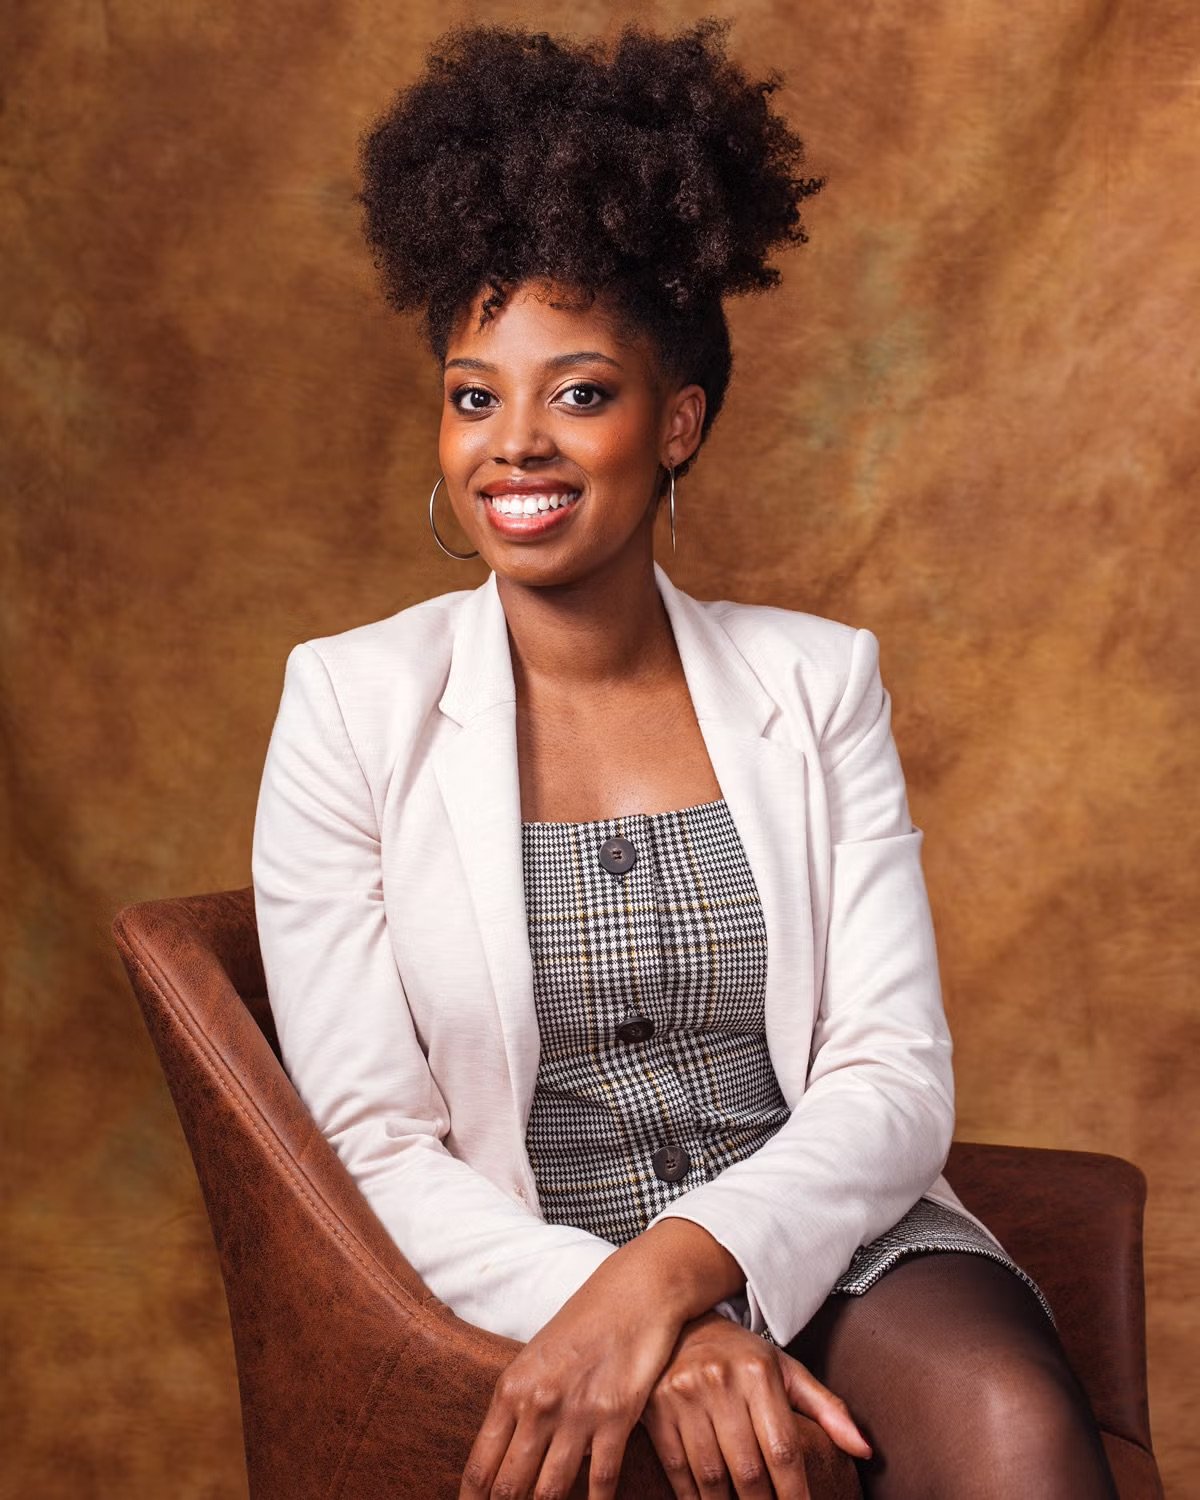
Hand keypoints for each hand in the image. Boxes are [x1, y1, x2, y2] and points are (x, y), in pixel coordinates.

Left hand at [458, 1276, 682, 1499]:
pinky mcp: (616, 1417)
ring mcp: (576, 1414)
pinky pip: (601, 1482)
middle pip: (509, 1488)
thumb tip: (508, 1460)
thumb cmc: (583, 1325)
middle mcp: (538, 1405)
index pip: (480, 1466)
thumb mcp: (536, 1359)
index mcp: (511, 1390)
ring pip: (549, 1493)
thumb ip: (519, 1409)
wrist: (633, 1292)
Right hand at [638, 1311, 871, 1498]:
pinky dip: (693, 1499)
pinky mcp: (656, 1409)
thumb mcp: (787, 1371)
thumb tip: (865, 1450)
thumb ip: (827, 1409)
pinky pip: (677, 1470)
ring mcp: (684, 1395)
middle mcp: (720, 1380)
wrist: (683, 1323)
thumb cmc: (742, 1356)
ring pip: (711, 1477)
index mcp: (759, 1372)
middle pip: (748, 1472)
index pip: (784, 1451)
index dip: (796, 1497)